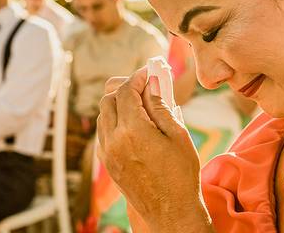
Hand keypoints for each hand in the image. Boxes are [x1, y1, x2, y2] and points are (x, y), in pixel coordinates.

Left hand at [97, 67, 207, 230]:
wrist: (170, 212)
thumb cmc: (181, 174)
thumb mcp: (178, 135)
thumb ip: (161, 106)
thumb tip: (152, 83)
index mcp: (133, 130)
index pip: (126, 91)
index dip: (137, 77)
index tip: (149, 72)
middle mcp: (114, 140)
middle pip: (108, 99)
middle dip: (125, 87)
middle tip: (144, 86)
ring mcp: (107, 153)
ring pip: (102, 115)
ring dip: (117, 103)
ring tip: (140, 104)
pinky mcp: (107, 163)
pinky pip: (103, 132)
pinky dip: (113, 120)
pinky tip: (133, 123)